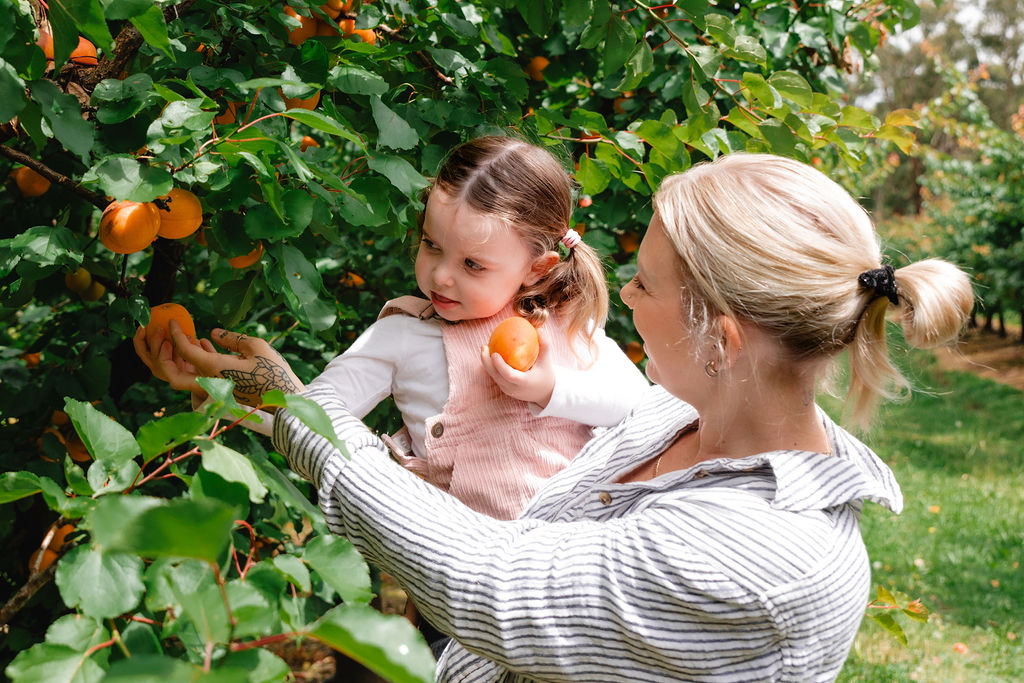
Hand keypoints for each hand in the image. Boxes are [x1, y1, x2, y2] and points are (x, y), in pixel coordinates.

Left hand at [134, 321, 304, 406]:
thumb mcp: (255, 346)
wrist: (286, 399)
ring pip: (182, 379)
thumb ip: (231, 338)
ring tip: (185, 338)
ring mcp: (214, 389)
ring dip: (176, 361)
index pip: (184, 351)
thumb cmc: (274, 371)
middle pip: (171, 375)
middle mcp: (209, 382)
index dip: (175, 334)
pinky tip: (204, 344)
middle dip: (162, 357)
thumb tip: (214, 333)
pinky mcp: (221, 391)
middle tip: (165, 338)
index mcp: (215, 369)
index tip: (172, 323)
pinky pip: (198, 378)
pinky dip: (194, 363)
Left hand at [480, 325, 555, 406]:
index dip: (500, 365)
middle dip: (487, 362)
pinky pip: (495, 377)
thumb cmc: (545, 374)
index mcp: (525, 382)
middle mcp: (514, 388)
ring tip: (484, 348)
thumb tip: (539, 329)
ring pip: (493, 376)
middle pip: (496, 376)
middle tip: (484, 347)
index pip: (509, 375)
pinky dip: (491, 367)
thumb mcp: (546, 360)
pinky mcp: (505, 389)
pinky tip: (489, 354)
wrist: (544, 392)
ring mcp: (508, 390)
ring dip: (486, 363)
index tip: (494, 353)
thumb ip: (544, 345)